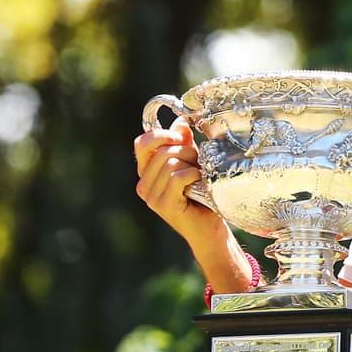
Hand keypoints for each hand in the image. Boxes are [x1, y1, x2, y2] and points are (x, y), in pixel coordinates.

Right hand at [133, 117, 222, 244]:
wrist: (208, 228)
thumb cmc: (200, 196)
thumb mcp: (191, 163)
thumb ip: (183, 143)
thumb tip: (179, 122)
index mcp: (146, 173)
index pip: (142, 143)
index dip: (162, 135)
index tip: (180, 138)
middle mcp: (143, 185)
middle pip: (162, 152)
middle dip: (186, 152)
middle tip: (199, 163)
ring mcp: (151, 197)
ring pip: (170, 163)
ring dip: (192, 165)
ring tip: (200, 176)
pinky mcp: (164, 205)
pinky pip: (178, 177)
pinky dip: (193, 175)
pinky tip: (199, 183)